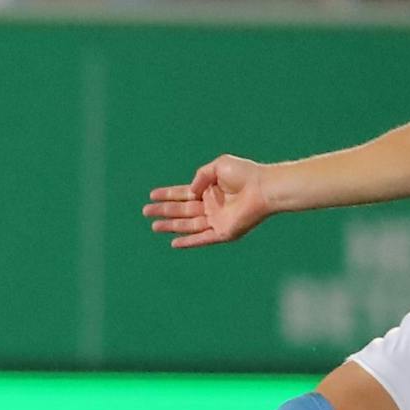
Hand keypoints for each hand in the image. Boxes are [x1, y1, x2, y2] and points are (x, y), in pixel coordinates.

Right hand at [143, 155, 272, 248]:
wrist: (263, 188)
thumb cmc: (245, 174)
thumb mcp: (218, 166)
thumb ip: (201, 176)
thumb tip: (189, 191)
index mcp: (210, 190)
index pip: (184, 194)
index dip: (168, 195)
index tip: (152, 195)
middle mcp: (212, 207)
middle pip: (183, 210)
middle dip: (164, 210)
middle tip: (145, 211)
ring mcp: (217, 221)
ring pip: (188, 225)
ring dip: (171, 225)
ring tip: (154, 225)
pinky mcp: (224, 232)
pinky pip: (202, 238)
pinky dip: (188, 242)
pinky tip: (174, 243)